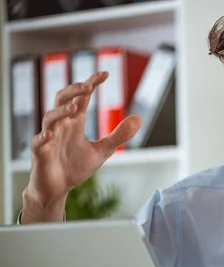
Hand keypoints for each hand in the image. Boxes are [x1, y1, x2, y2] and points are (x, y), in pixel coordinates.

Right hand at [22, 71, 141, 222]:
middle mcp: (61, 126)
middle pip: (62, 100)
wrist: (57, 188)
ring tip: (75, 108)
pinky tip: (51, 134)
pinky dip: (43, 137)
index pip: (81, 98)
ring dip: (61, 112)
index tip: (105, 73)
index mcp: (75, 123)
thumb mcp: (102, 151)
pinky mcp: (40, 154)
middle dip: (73, 91)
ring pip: (49, 117)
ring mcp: (49, 138)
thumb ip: (119, 135)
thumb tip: (139, 119)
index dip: (91, 84)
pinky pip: (38, 142)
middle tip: (88, 86)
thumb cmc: (75, 166)